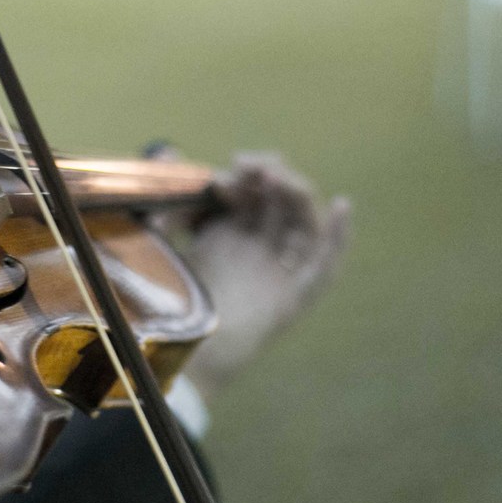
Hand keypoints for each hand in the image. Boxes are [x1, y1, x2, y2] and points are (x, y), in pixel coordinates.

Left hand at [155, 152, 349, 397]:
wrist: (175, 353)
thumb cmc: (163, 304)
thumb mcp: (159, 243)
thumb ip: (163, 202)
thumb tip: (168, 150)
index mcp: (223, 238)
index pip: (246, 194)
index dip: (242, 177)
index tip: (224, 173)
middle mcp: (254, 252)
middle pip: (277, 203)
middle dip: (268, 177)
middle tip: (250, 166)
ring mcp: (276, 274)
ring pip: (302, 224)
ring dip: (297, 195)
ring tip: (279, 177)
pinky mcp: (292, 299)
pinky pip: (323, 267)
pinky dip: (339, 238)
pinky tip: (342, 205)